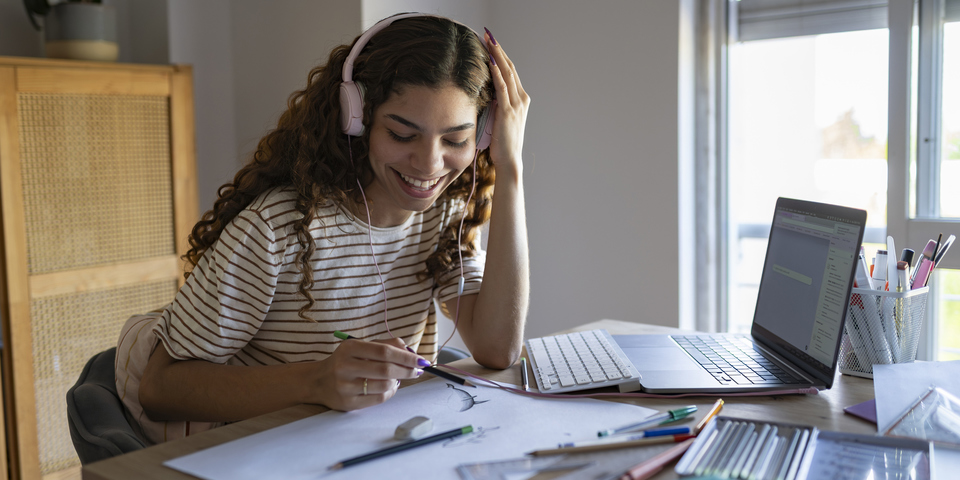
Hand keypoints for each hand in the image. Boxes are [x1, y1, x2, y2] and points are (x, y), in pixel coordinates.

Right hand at [312, 337, 424, 410]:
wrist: (318, 381)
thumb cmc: (345, 361)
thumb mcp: (360, 347)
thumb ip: (385, 345)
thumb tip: (409, 351)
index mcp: (349, 348)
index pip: (384, 351)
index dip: (406, 356)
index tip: (421, 360)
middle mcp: (345, 367)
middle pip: (386, 369)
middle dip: (407, 370)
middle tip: (417, 370)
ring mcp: (345, 386)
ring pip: (384, 385)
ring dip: (397, 381)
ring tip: (398, 377)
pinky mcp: (348, 403)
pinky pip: (378, 399)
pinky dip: (390, 392)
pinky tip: (390, 386)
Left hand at [485, 28, 529, 177]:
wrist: (509, 160)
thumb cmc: (502, 143)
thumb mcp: (499, 118)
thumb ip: (496, 104)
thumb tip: (486, 92)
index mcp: (521, 100)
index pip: (510, 72)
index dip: (501, 55)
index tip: (491, 42)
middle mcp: (522, 100)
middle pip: (510, 68)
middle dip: (499, 49)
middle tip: (489, 34)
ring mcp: (517, 105)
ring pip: (507, 74)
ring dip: (497, 56)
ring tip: (489, 41)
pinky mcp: (508, 112)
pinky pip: (502, 89)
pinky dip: (497, 74)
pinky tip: (491, 62)